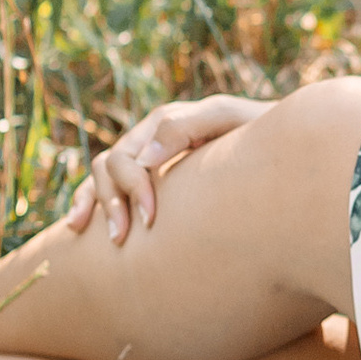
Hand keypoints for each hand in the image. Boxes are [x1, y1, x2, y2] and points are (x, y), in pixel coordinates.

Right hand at [64, 92, 268, 244]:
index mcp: (166, 122)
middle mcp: (148, 139)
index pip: (132, 153)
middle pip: (111, 166)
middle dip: (115, 202)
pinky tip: (77, 227)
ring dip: (98, 206)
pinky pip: (101, 187)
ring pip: (101, 177)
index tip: (151, 221)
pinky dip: (85, 203)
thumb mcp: (231, 120)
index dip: (136, 186)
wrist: (283, 151)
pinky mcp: (143, 180)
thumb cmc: (258, 134)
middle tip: (125, 238)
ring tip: (112, 239)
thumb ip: (188, 127)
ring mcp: (143, 159)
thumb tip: (144, 158)